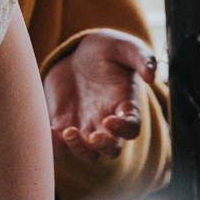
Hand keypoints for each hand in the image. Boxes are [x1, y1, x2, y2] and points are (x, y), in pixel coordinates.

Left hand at [44, 29, 157, 161]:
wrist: (78, 53)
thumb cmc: (108, 50)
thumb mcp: (124, 46)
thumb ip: (141, 57)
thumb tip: (151, 76)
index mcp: (125, 107)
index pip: (131, 129)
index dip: (124, 129)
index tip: (111, 120)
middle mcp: (106, 123)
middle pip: (109, 150)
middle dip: (102, 148)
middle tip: (93, 136)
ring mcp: (84, 127)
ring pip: (85, 153)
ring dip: (77, 149)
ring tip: (67, 132)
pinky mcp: (62, 124)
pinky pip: (59, 145)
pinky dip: (53, 144)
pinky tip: (47, 130)